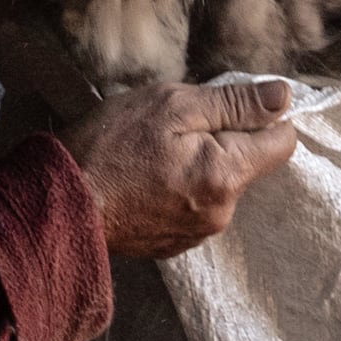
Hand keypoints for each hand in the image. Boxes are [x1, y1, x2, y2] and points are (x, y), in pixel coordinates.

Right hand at [66, 79, 298, 259]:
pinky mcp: (174, 244)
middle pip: (248, 162)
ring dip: (199, 162)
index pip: (282, 143)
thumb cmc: (109, 149)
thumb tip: (283, 96)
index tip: (230, 104)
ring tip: (154, 152)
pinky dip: (180, 187)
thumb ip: (233, 102)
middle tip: (175, 125)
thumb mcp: (171, 106)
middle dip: (223, 138)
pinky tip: (145, 177)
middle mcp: (221, 212)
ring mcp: (197, 232)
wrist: (57, 206)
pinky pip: (194, 204)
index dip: (263, 116)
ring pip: (219, 183)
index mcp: (226, 175)